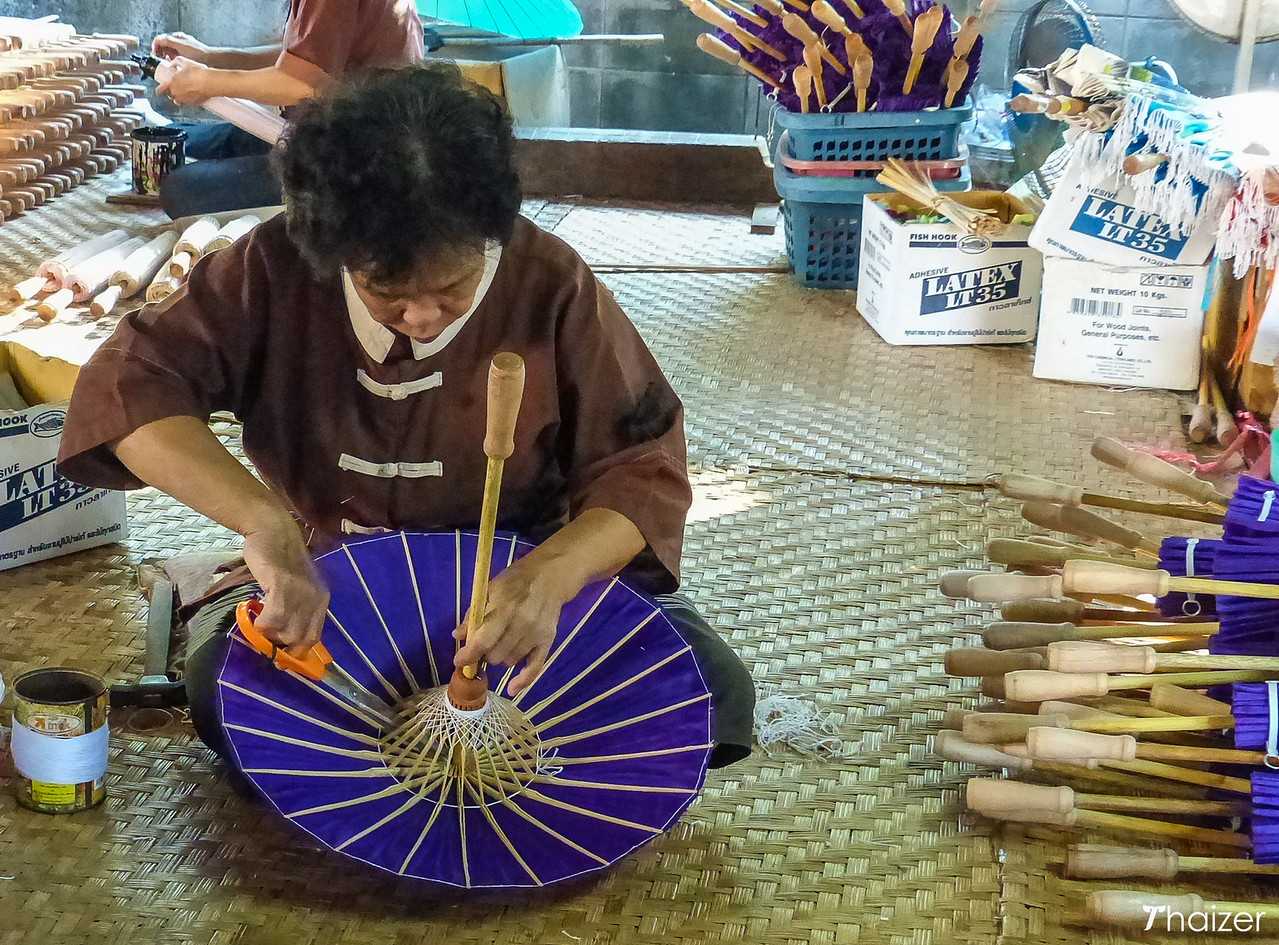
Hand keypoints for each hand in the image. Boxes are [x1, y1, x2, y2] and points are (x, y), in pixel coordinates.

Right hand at [152, 31, 211, 61]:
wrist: (212, 60)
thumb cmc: (198, 53)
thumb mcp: (179, 45)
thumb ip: (167, 41)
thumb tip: (157, 41)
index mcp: (177, 37)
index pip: (160, 39)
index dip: (155, 46)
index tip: (154, 54)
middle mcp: (180, 41)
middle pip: (164, 45)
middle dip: (161, 52)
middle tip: (160, 60)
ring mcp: (184, 48)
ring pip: (170, 52)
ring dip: (167, 58)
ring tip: (168, 64)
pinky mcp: (188, 56)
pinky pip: (177, 58)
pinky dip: (174, 61)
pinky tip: (176, 66)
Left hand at [155, 56, 210, 104]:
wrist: (210, 82)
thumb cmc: (198, 72)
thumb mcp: (184, 61)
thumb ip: (176, 62)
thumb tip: (172, 63)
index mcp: (172, 83)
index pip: (160, 90)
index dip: (159, 90)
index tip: (159, 91)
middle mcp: (176, 93)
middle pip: (170, 95)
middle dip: (172, 91)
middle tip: (179, 85)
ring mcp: (184, 99)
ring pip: (178, 99)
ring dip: (180, 95)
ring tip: (187, 89)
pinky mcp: (193, 103)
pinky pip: (187, 102)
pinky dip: (189, 98)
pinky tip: (194, 93)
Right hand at [241, 516, 329, 656]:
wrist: (272, 530)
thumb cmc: (280, 561)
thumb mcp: (297, 587)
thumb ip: (296, 609)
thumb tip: (283, 638)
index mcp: (321, 599)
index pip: (314, 637)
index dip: (298, 653)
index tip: (282, 660)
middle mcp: (315, 597)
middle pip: (300, 638)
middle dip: (280, 646)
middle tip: (263, 639)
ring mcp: (300, 591)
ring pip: (286, 631)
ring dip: (268, 634)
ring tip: (258, 624)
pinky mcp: (282, 585)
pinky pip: (274, 617)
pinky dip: (262, 623)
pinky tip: (254, 614)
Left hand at [453, 557, 574, 695]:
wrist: (551, 576)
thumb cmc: (516, 580)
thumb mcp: (490, 589)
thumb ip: (474, 613)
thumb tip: (457, 636)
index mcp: (505, 607)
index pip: (484, 640)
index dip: (469, 655)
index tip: (459, 662)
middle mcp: (522, 623)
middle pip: (495, 655)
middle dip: (483, 656)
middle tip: (481, 648)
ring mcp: (536, 634)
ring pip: (510, 661)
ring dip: (499, 659)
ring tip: (497, 647)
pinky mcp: (548, 641)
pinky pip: (535, 667)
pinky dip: (523, 680)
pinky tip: (511, 689)